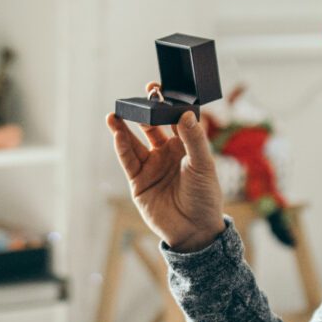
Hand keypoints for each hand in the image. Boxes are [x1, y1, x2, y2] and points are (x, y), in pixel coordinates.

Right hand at [108, 88, 224, 252]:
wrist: (194, 231)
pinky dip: (122, 146)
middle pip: (151, 127)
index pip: (173, 120)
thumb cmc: (205, 197)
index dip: (166, 105)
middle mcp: (166, 154)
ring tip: (116, 113)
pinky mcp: (138, 181)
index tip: (159, 90)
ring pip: (134, 142)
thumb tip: (184, 114)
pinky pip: (128, 160)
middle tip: (139, 97)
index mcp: (185, 147)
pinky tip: (117, 132)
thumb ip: (193, 139)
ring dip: (124, 127)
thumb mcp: (203, 165)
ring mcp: (151, 167)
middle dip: (144, 112)